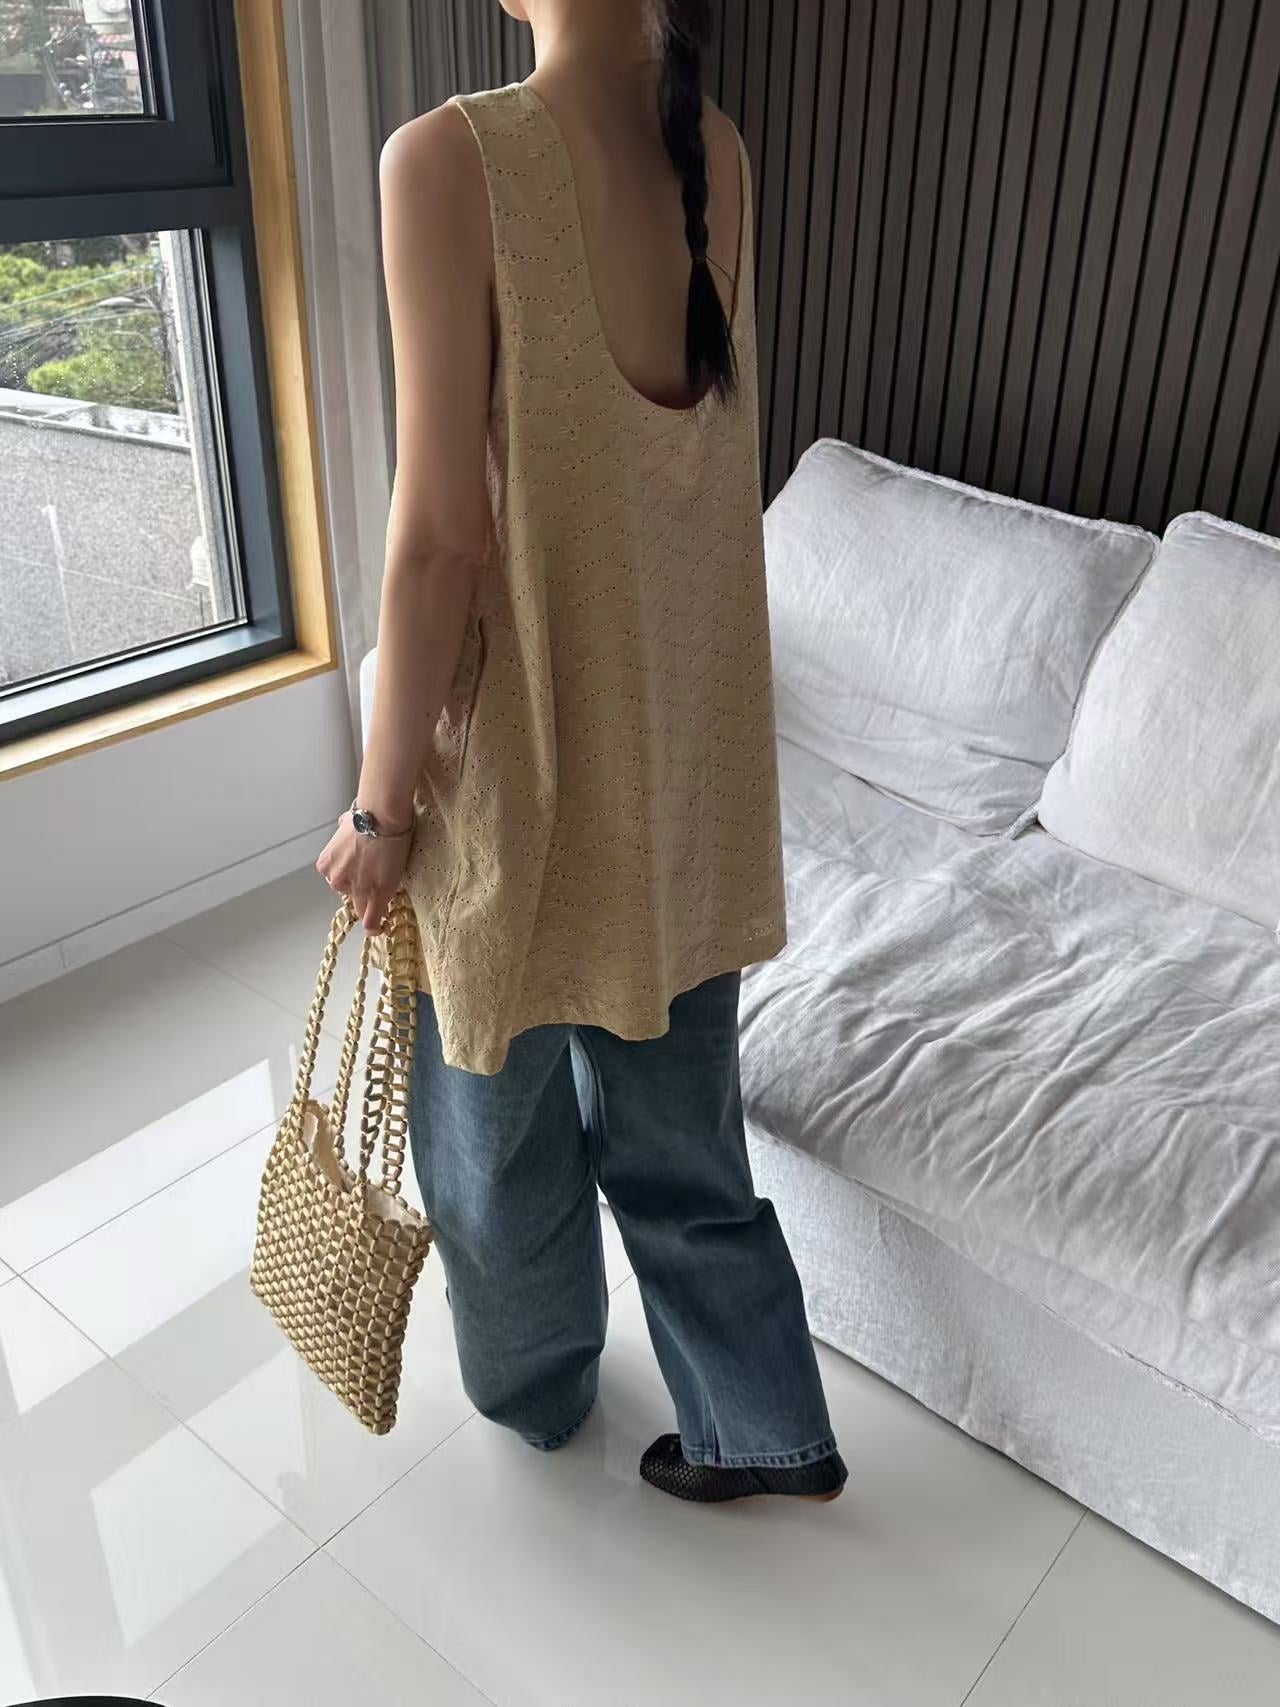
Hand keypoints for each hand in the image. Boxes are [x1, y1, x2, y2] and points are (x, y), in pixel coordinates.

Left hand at [316, 813, 412, 932]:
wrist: (382, 818)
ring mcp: (356, 889)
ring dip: (372, 901)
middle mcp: (336, 880)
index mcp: (326, 865)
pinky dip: (374, 926)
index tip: (361, 878)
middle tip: (377, 877)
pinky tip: (378, 928)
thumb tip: (347, 827)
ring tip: (385, 892)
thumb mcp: (345, 825)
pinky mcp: (376, 895)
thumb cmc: (367, 815)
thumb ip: (343, 834)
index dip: (352, 879)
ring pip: (362, 906)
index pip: (338, 880)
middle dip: (361, 888)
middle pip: (349, 893)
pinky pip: (372, 919)